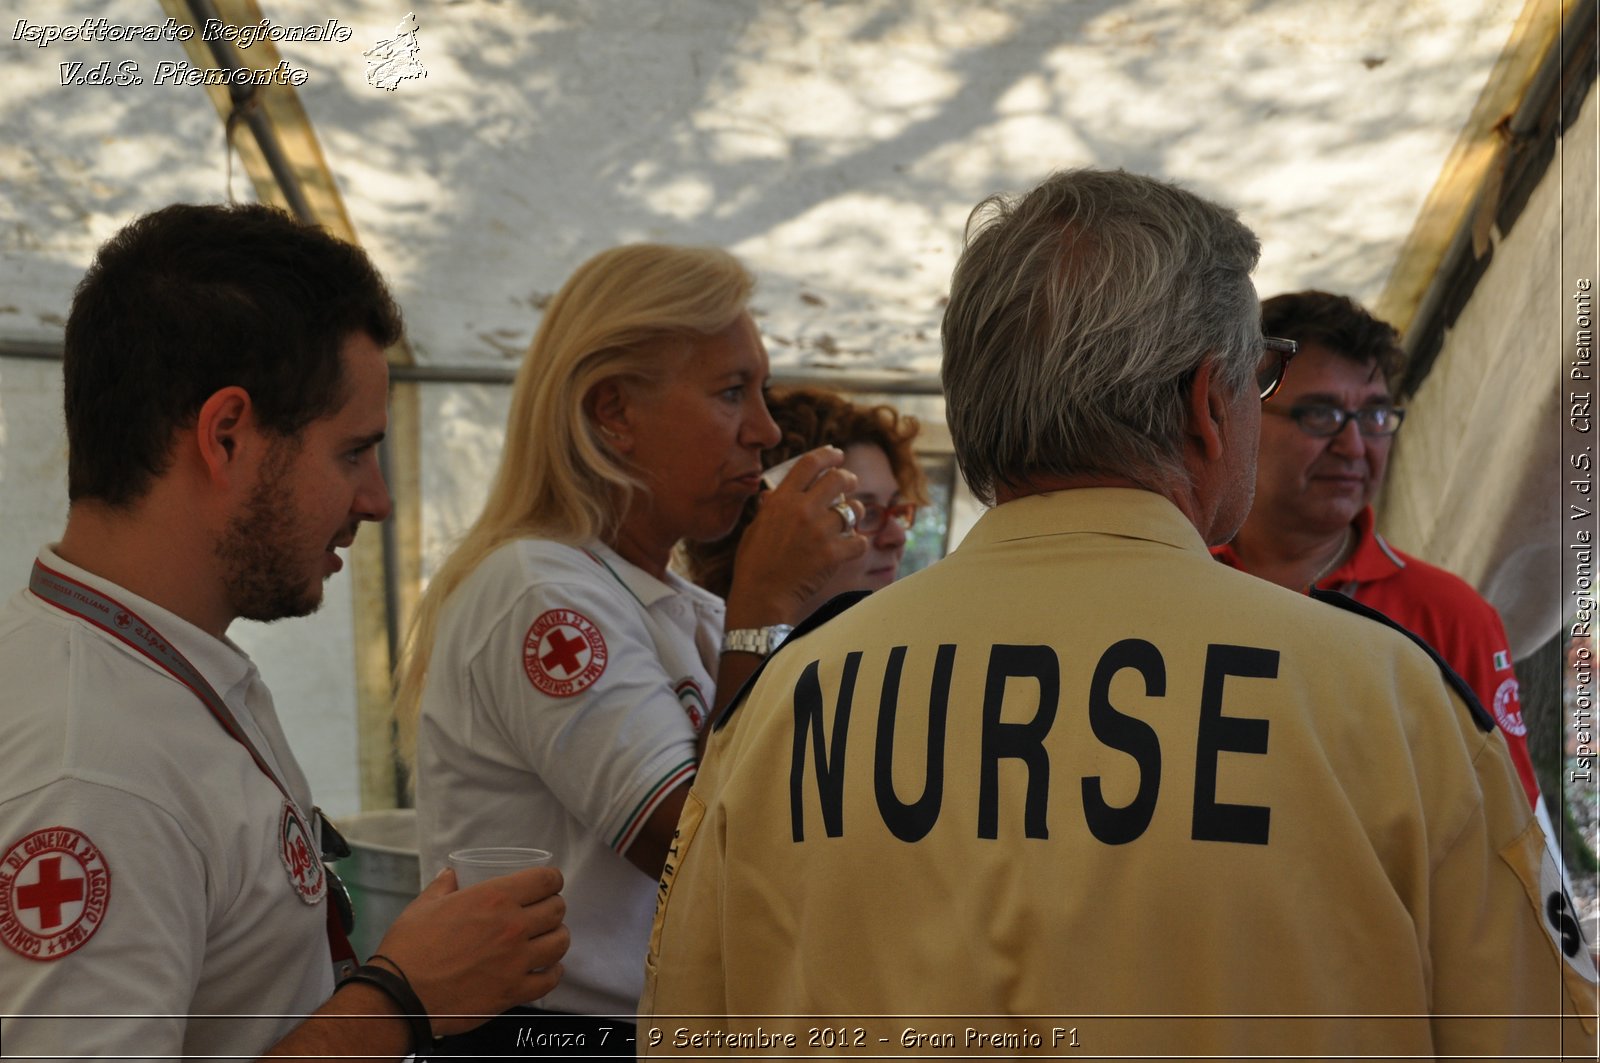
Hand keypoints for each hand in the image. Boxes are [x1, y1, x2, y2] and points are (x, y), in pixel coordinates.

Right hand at [371, 866, 569, 1035]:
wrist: (399, 995)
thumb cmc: (408, 948)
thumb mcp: (424, 906)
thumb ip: (443, 887)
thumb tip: (451, 874)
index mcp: (494, 898)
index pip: (546, 880)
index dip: (551, 880)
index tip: (548, 884)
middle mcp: (512, 927)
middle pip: (557, 909)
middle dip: (553, 907)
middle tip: (543, 912)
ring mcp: (516, 961)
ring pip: (560, 942)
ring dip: (556, 937)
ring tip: (546, 938)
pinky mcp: (513, 991)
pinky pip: (549, 979)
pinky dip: (552, 972)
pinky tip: (547, 967)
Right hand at [726, 446, 868, 625]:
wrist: (761, 595)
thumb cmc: (754, 563)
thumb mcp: (755, 528)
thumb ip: (769, 509)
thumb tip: (772, 495)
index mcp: (781, 500)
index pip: (809, 464)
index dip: (827, 455)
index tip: (837, 454)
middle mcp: (802, 510)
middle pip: (838, 479)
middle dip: (848, 477)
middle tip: (850, 482)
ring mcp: (819, 531)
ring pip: (853, 509)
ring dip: (855, 512)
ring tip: (850, 519)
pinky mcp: (833, 554)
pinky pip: (859, 541)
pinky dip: (857, 544)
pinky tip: (850, 547)